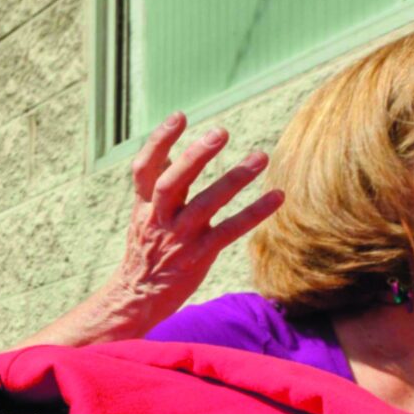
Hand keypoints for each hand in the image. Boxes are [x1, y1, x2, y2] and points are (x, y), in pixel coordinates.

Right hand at [88, 114, 280, 335]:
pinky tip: (277, 197)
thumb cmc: (146, 251)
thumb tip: (168, 151)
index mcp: (144, 206)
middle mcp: (159, 219)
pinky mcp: (198, 256)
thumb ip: (155, 186)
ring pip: (206, 204)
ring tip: (260, 157)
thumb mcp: (142, 216)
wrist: (136, 297)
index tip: (180, 116)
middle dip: (195, 157)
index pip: (144, 168)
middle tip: (220, 132)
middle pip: (172, 182)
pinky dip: (254, 213)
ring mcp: (179, 238)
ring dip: (234, 179)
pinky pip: (229, 231)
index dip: (159, 141)